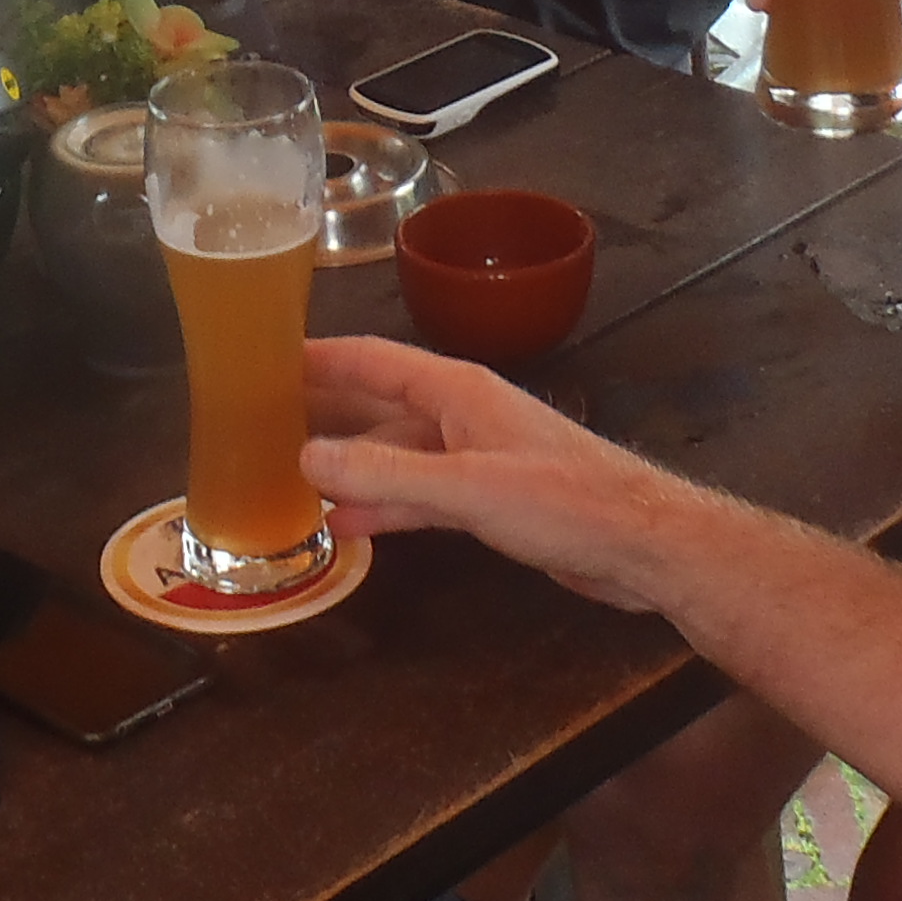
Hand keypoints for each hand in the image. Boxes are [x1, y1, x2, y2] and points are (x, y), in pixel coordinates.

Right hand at [301, 336, 696, 614]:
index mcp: (458, 391)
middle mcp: (463, 414)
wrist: (640, 545)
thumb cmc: (563, 501)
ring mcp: (476, 457)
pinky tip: (348, 522)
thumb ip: (387, 474)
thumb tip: (307, 456)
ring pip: (397, 454)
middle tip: (260, 421)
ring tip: (290, 477)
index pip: (375, 360)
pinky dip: (385, 504)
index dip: (321, 356)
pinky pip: (420, 494)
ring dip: (351, 466)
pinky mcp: (489, 500)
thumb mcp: (467, 487)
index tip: (266, 355)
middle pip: (380, 404)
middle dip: (326, 410)